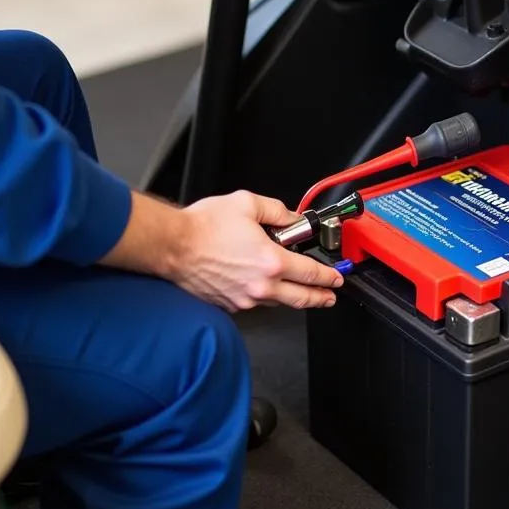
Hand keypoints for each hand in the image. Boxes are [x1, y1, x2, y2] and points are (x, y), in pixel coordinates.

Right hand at [172, 191, 342, 312]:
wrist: (173, 246)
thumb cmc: (204, 227)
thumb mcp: (247, 204)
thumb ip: (277, 211)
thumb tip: (292, 218)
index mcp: (271, 261)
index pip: (310, 274)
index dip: (328, 277)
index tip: (336, 278)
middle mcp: (261, 285)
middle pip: (301, 298)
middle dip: (320, 298)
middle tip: (329, 297)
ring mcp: (245, 299)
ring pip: (279, 303)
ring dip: (294, 299)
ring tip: (303, 294)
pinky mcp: (229, 304)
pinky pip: (255, 304)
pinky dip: (266, 298)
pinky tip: (267, 289)